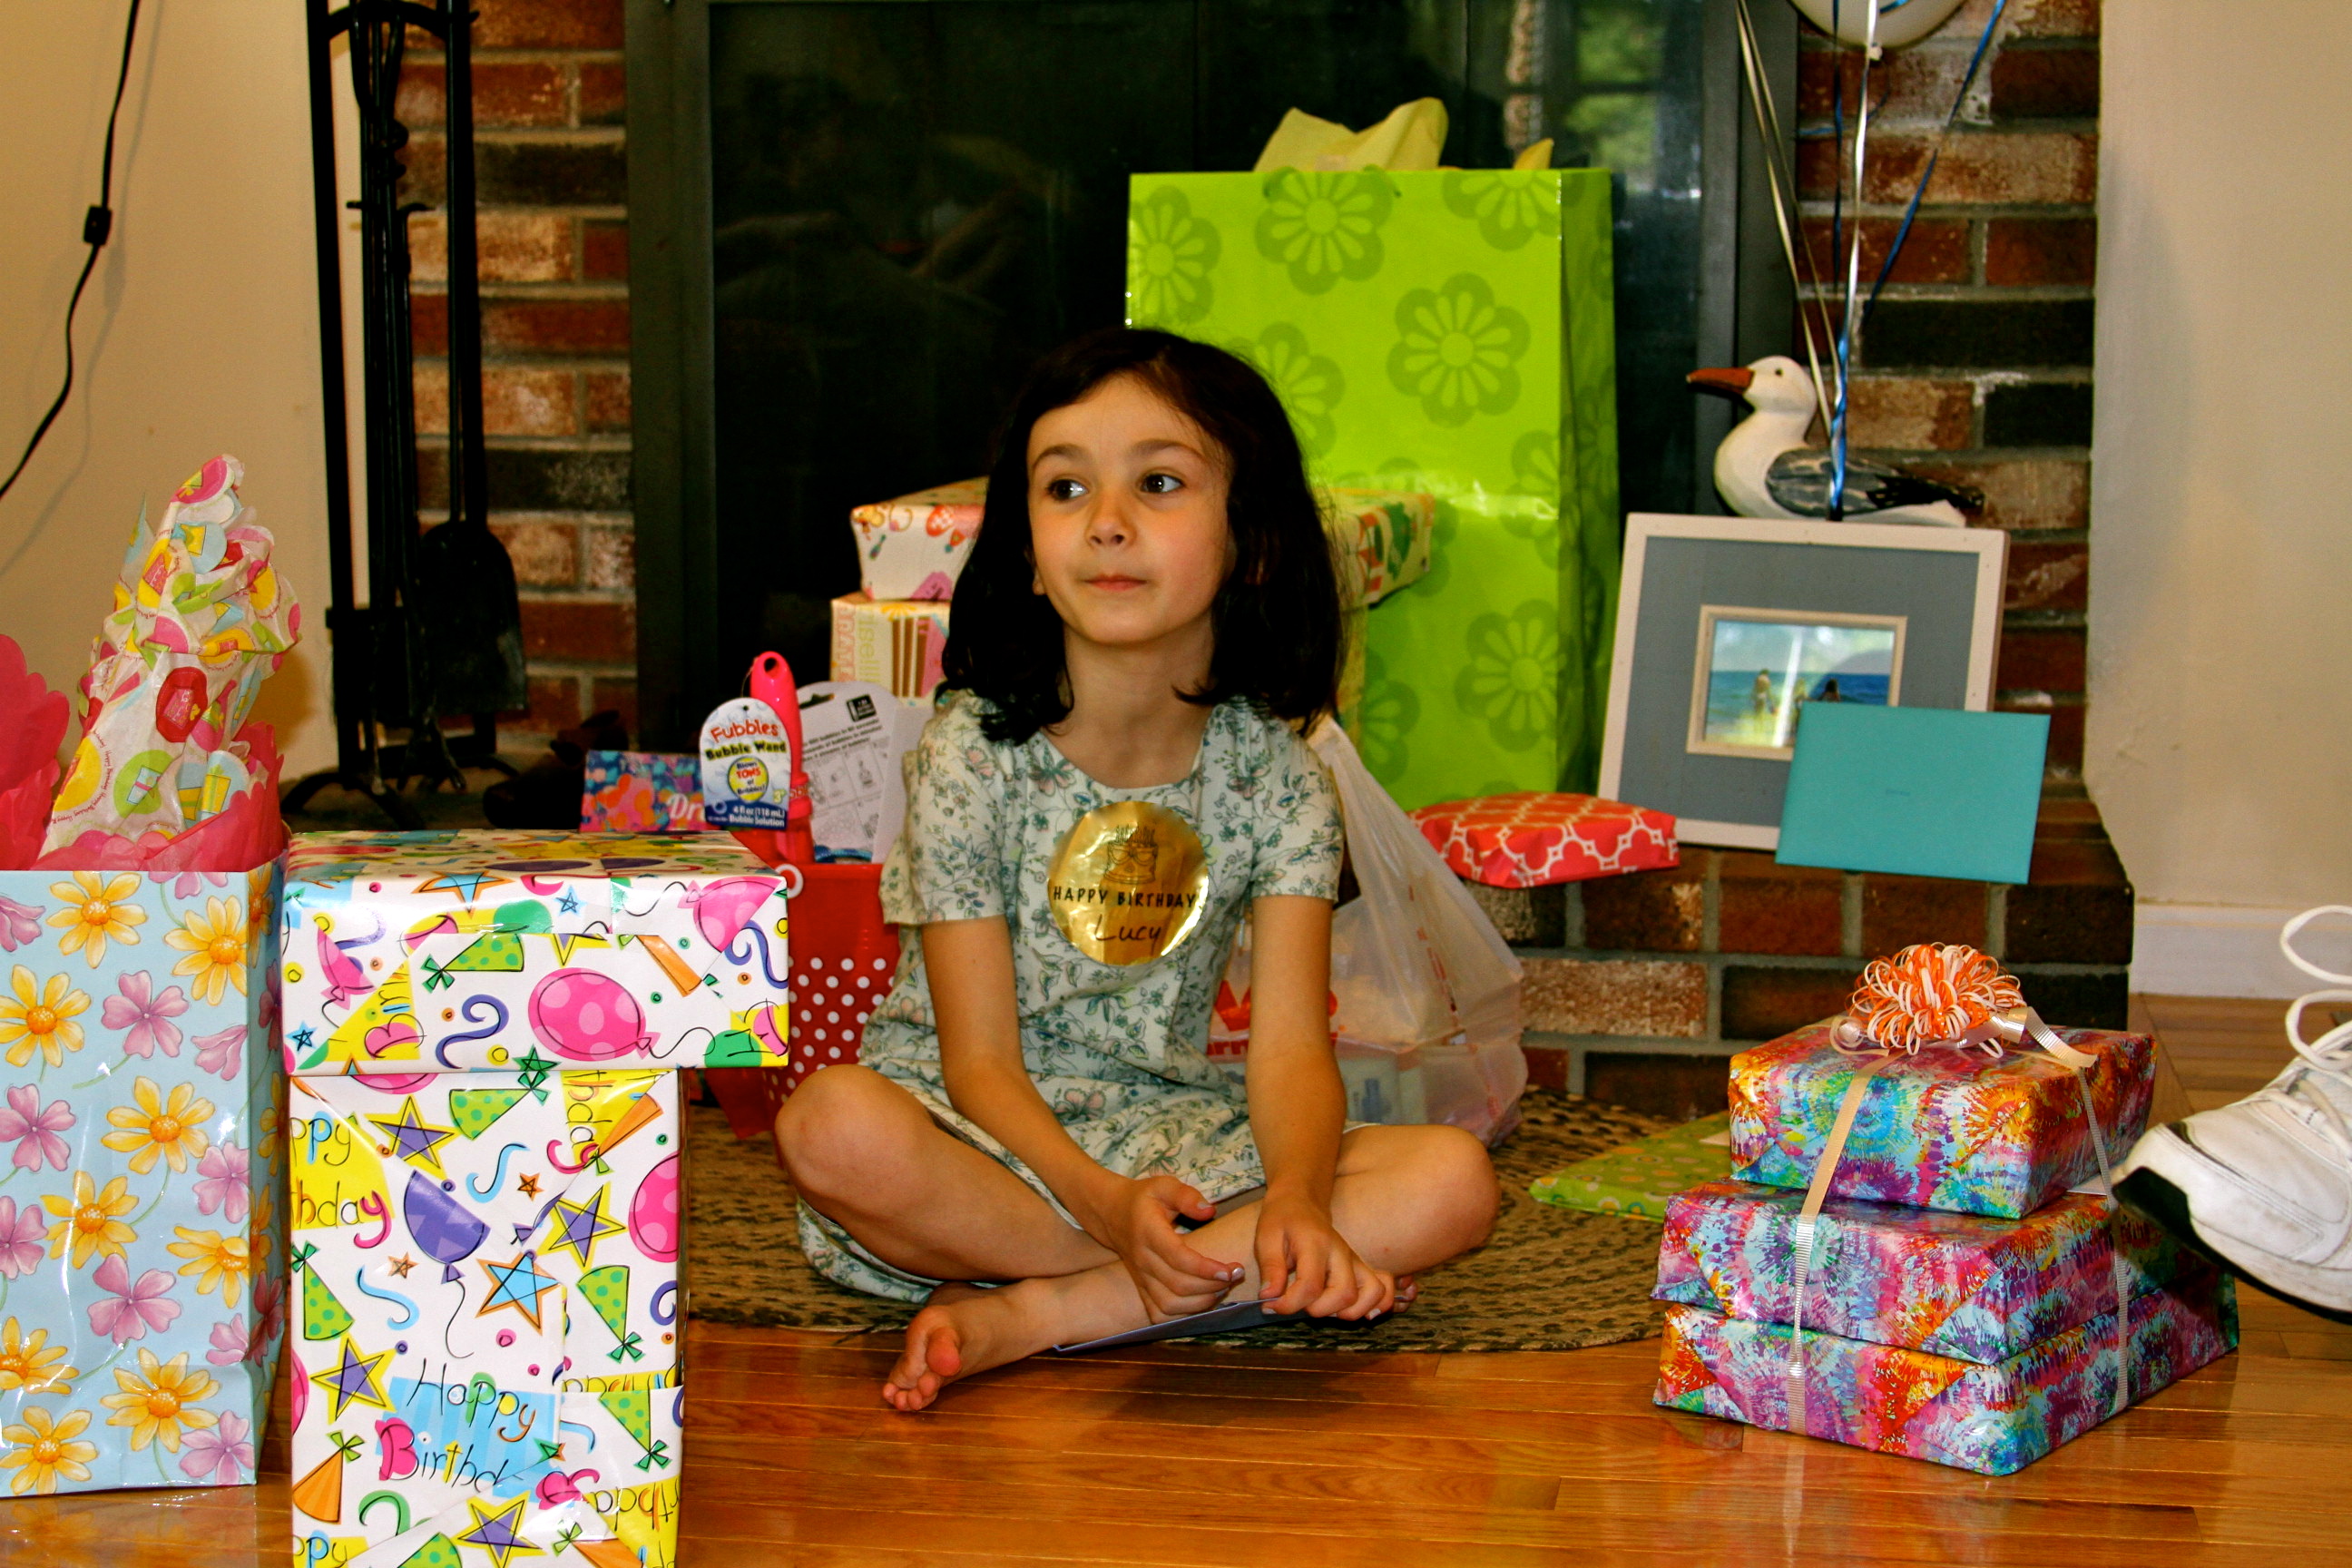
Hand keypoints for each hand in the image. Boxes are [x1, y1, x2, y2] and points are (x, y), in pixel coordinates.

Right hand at [1083, 1174, 1240, 1320]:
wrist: (1111, 1213)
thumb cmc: (1144, 1198)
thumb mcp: (1164, 1185)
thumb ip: (1187, 1196)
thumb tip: (1209, 1211)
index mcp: (1149, 1233)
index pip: (1178, 1258)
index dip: (1206, 1268)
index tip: (1231, 1269)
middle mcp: (1143, 1259)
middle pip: (1178, 1285)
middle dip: (1212, 1285)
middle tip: (1236, 1274)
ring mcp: (1140, 1277)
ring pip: (1168, 1305)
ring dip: (1200, 1303)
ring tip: (1222, 1288)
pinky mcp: (1140, 1288)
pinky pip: (1159, 1313)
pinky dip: (1182, 1315)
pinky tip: (1201, 1301)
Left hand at [1254, 1191, 1393, 1318]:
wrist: (1301, 1202)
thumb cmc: (1282, 1220)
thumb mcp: (1266, 1238)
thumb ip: (1270, 1268)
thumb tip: (1269, 1298)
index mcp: (1316, 1243)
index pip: (1310, 1285)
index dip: (1290, 1304)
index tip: (1271, 1304)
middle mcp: (1341, 1252)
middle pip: (1344, 1293)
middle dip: (1319, 1310)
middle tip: (1298, 1302)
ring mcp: (1355, 1260)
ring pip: (1372, 1292)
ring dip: (1349, 1311)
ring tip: (1324, 1307)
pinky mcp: (1361, 1268)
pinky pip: (1383, 1288)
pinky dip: (1376, 1304)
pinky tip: (1353, 1310)